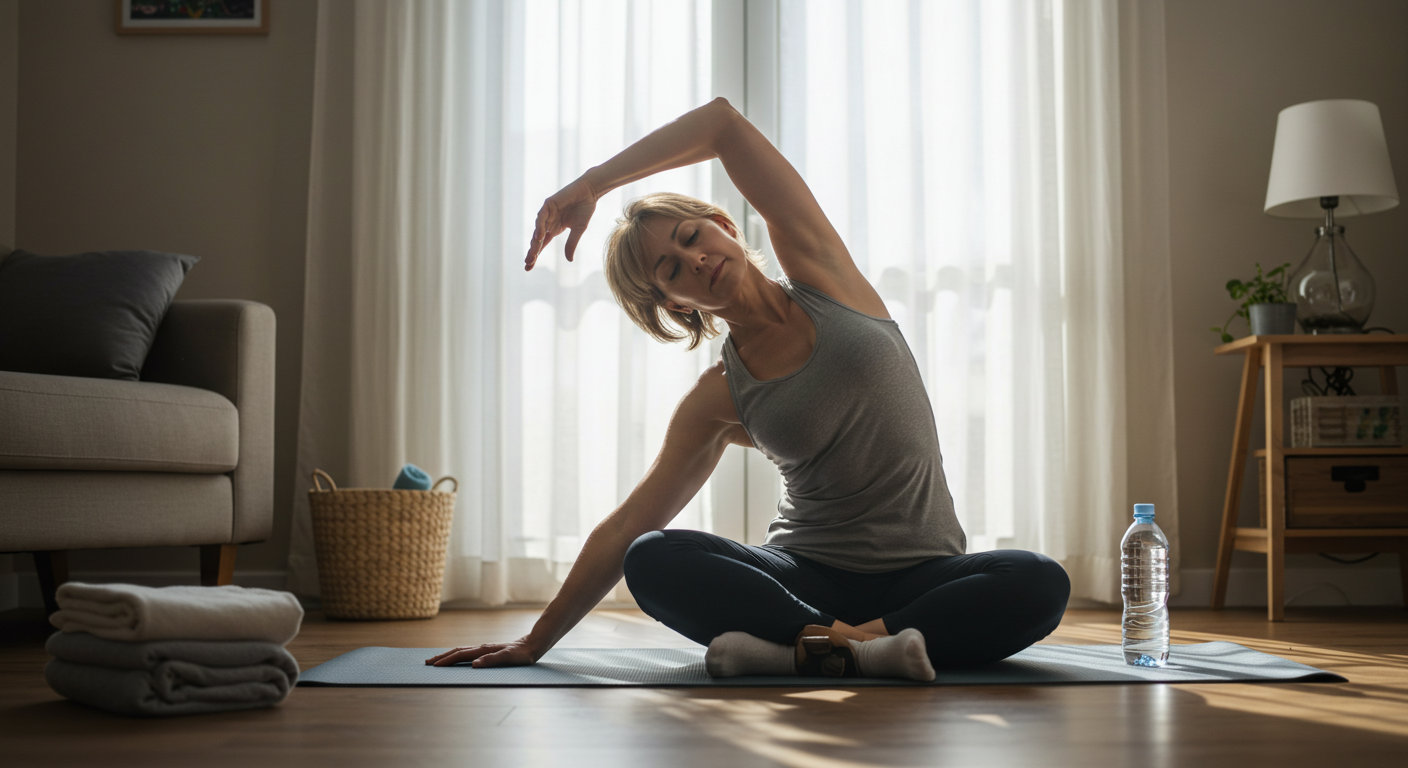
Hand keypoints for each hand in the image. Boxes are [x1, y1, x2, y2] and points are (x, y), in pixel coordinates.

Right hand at [424, 638, 539, 667]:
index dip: (446, 660)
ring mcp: (484, 649)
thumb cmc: (522, 654)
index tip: (434, 666)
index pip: (460, 655)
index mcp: (484, 650)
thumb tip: (474, 664)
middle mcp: (482, 648)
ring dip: (448, 655)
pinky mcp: (488, 651)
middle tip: (427, 663)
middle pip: (457, 651)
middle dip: (442, 657)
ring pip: (462, 651)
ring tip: (437, 660)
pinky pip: (468, 653)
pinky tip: (458, 659)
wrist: (532, 645)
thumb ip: (492, 661)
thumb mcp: (509, 658)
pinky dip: (458, 656)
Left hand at [525, 176, 598, 270]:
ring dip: (534, 242)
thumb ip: (571, 244)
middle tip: (527, 264)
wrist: (589, 192)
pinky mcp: (548, 204)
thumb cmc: (584, 209)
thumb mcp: (578, 230)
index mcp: (554, 229)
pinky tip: (539, 236)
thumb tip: (569, 260)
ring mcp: (547, 213)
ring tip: (532, 254)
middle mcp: (548, 222)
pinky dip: (539, 226)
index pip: (541, 244)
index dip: (535, 255)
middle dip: (532, 252)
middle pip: (537, 239)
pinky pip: (541, 217)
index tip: (528, 267)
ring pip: (537, 229)